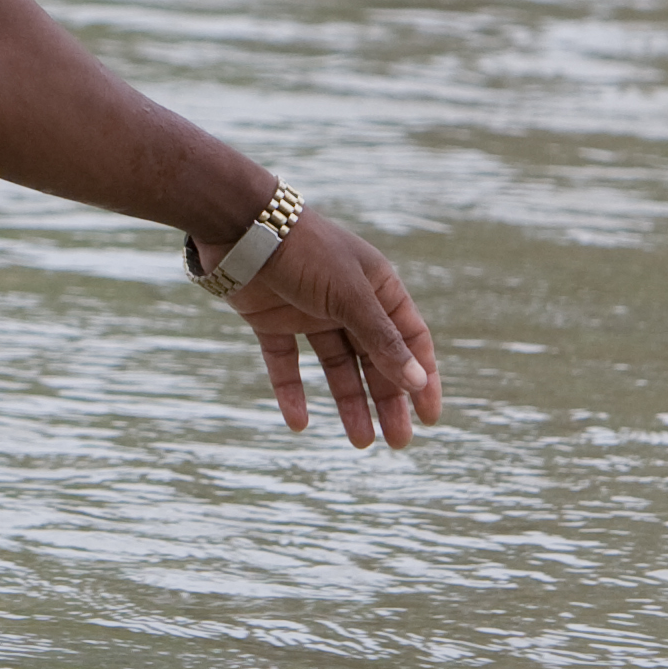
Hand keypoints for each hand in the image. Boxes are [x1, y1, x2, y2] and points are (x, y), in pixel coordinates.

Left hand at [207, 211, 441, 449]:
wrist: (237, 225)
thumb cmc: (303, 250)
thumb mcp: (349, 296)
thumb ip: (381, 340)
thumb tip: (417, 381)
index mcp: (377, 286)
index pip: (410, 338)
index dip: (422, 376)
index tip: (430, 418)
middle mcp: (347, 300)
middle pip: (375, 358)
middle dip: (388, 399)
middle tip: (398, 443)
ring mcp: (309, 311)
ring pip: (336, 366)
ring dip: (349, 403)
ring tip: (361, 442)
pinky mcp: (272, 320)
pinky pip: (286, 362)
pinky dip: (292, 392)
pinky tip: (299, 423)